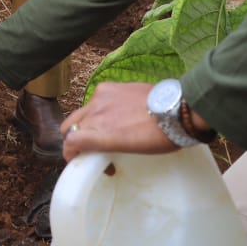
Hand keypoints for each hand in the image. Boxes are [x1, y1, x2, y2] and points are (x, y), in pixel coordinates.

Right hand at [60, 82, 176, 160]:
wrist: (176, 111)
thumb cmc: (158, 138)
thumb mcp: (130, 149)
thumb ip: (107, 145)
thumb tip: (102, 148)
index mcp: (100, 134)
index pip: (70, 142)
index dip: (70, 152)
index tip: (78, 159)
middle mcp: (95, 114)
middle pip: (70, 126)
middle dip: (75, 138)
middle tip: (91, 147)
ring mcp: (100, 98)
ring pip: (82, 112)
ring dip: (87, 122)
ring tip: (104, 129)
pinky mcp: (108, 86)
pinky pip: (95, 99)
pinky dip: (98, 107)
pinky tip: (114, 111)